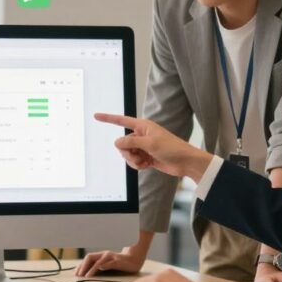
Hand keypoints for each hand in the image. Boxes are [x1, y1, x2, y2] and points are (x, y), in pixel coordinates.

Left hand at [76, 248, 145, 277]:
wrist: (135, 259)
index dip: (80, 265)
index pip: (87, 258)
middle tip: (78, 276)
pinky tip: (100, 269)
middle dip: (82, 267)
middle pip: (89, 257)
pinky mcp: (118, 261)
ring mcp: (111, 257)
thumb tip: (87, 274)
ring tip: (86, 276)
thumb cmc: (120, 263)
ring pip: (98, 261)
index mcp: (101, 256)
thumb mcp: (107, 265)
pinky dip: (104, 265)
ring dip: (91, 269)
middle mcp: (104, 255)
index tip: (75, 274)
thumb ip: (99, 268)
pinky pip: (110, 263)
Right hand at [94, 113, 210, 179]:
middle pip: (122, 143)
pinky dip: (138, 165)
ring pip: (127, 154)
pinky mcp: (146, 157)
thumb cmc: (172, 148)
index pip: (122, 121)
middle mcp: (141, 135)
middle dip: (127, 152)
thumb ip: (131, 142)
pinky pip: (133, 161)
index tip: (96, 116)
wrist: (185, 162)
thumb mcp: (150, 144)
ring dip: (133, 160)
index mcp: (143, 126)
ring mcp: (143, 147)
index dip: (108, 118)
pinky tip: (147, 165)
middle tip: (138, 156)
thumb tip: (117, 142)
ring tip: (144, 162)